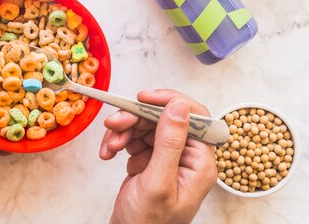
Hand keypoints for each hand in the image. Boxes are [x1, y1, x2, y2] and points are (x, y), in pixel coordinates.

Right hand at [99, 90, 216, 223]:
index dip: (169, 102)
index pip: (193, 117)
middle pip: (163, 119)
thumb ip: (169, 142)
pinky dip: (118, 142)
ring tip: (110, 147)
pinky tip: (109, 154)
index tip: (143, 98)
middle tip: (114, 124)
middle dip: (135, 119)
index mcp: (199, 162)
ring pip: (145, 126)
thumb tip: (179, 107)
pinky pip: (134, 138)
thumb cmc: (148, 223)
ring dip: (123, 132)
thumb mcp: (158, 181)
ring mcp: (167, 158)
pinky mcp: (150, 160)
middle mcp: (186, 157)